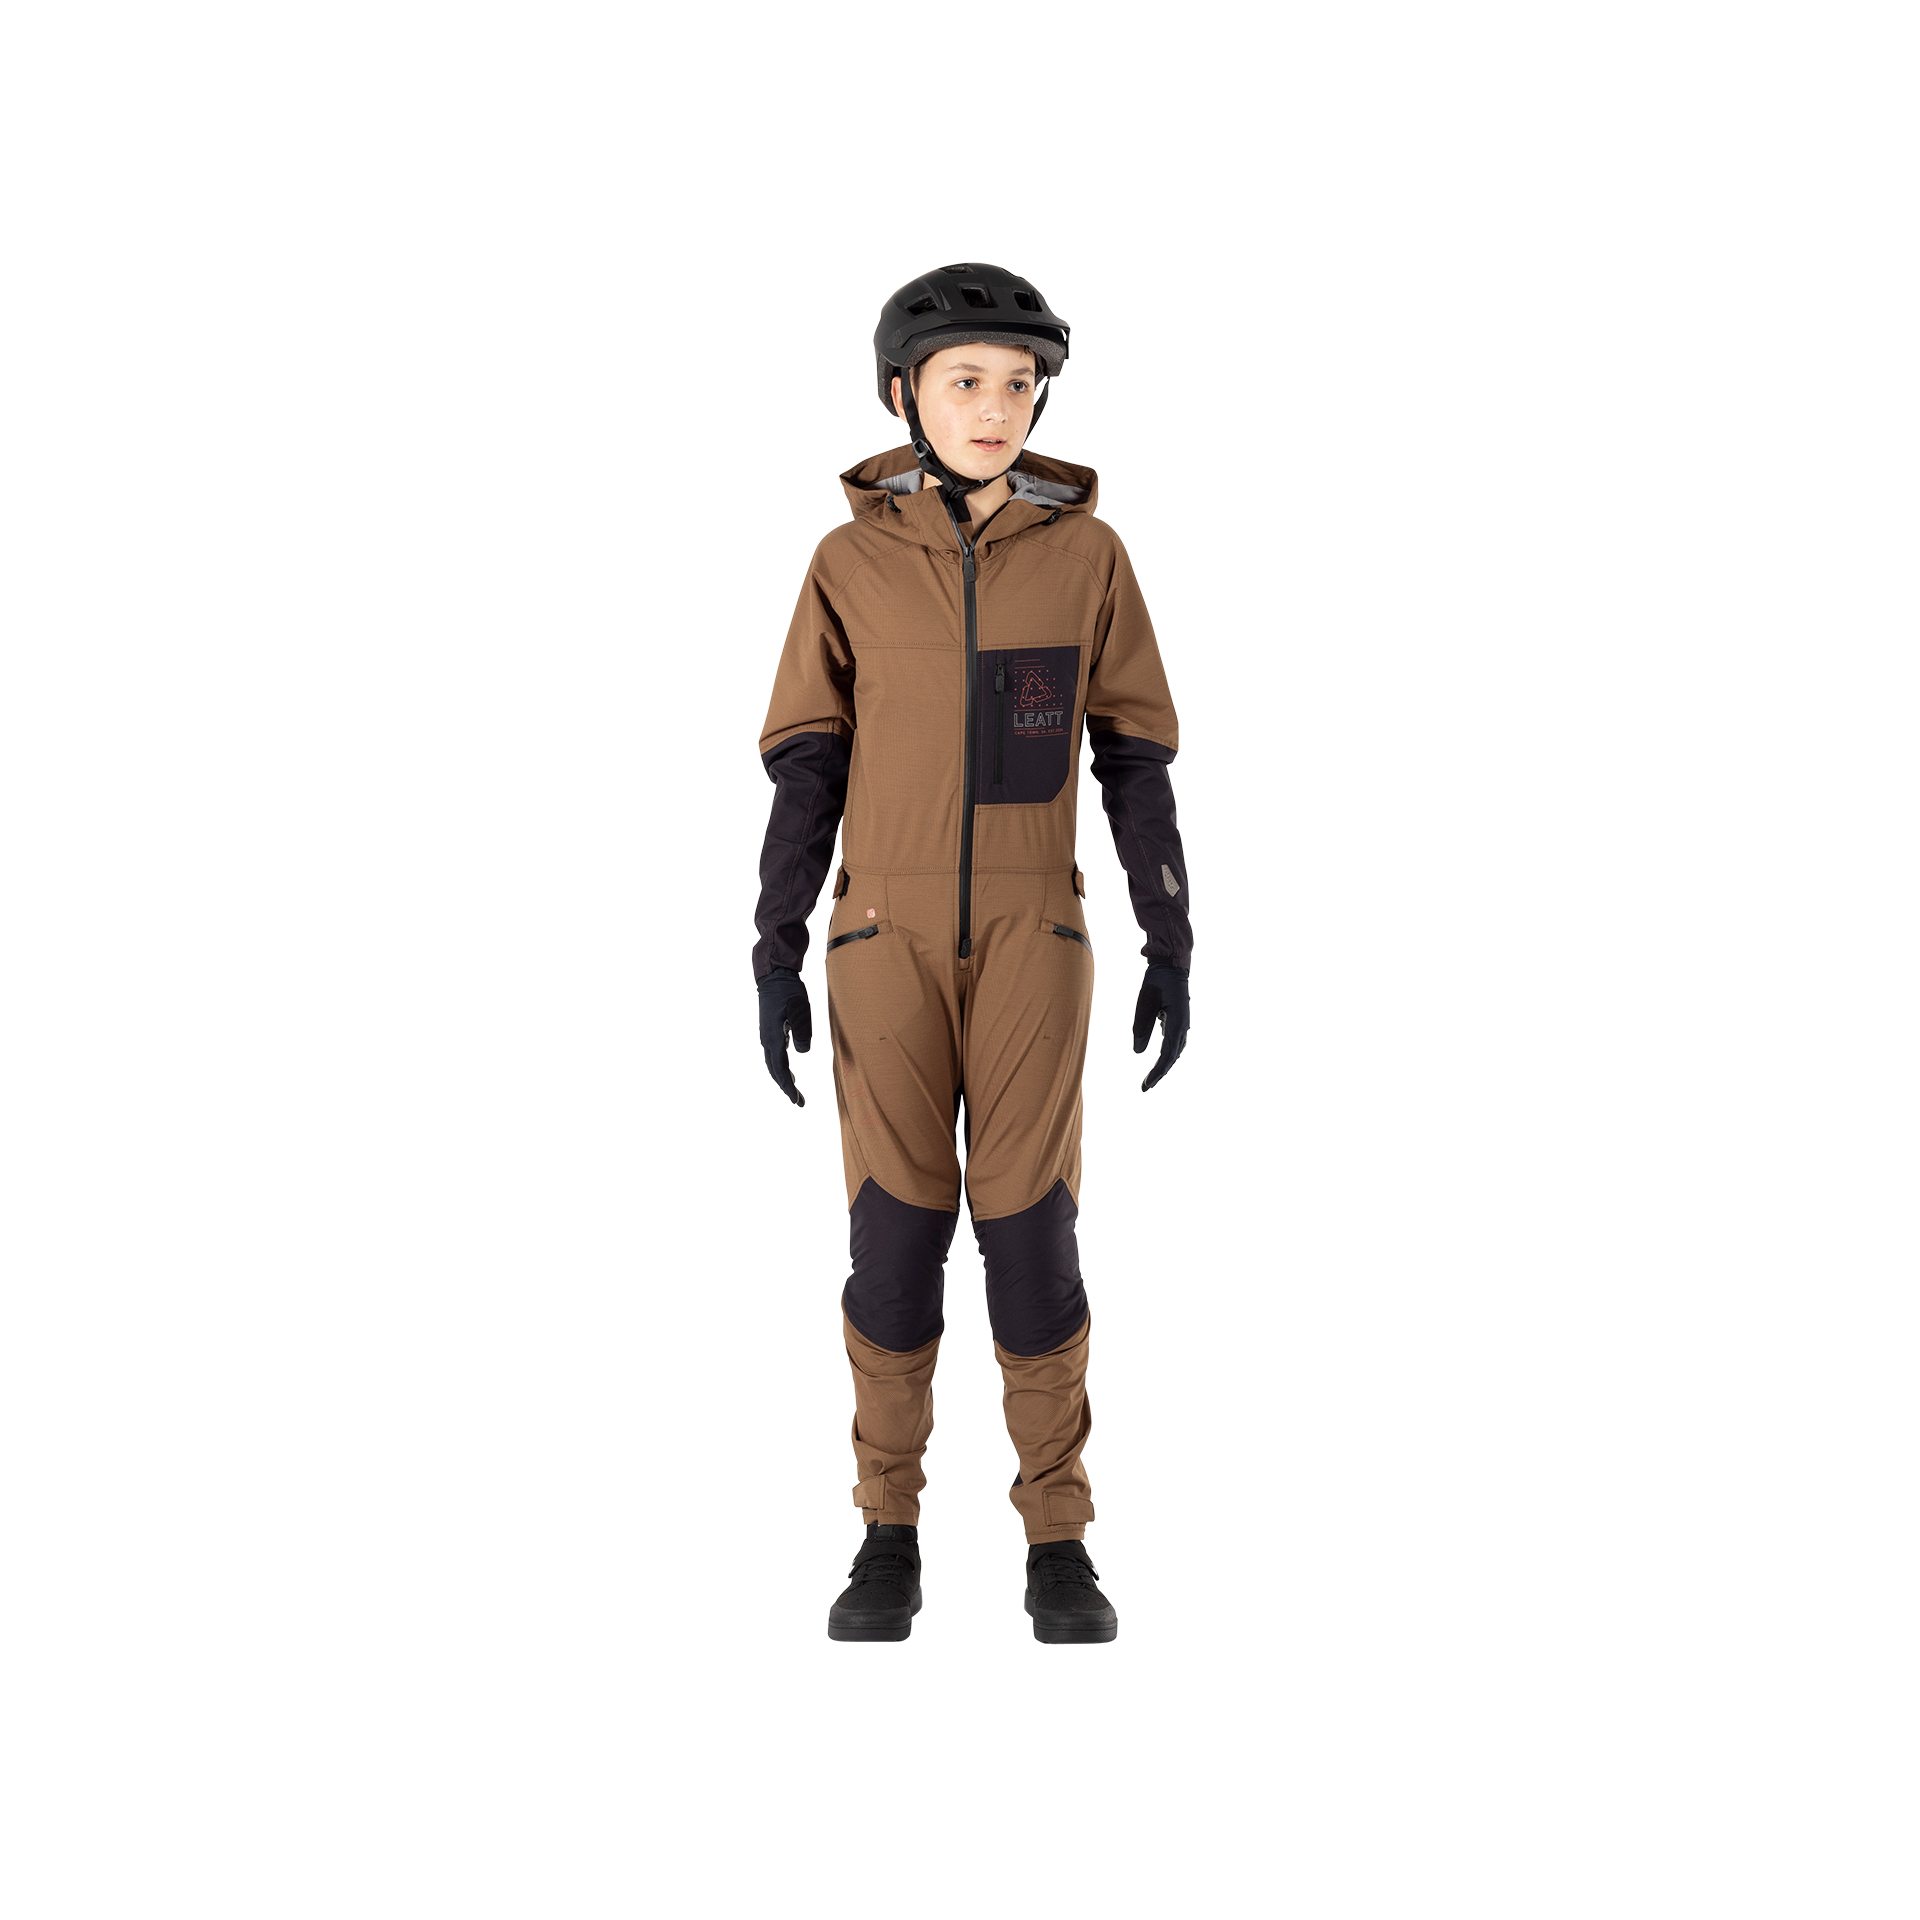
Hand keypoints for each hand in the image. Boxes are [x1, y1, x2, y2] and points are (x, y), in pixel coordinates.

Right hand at [756, 967, 812, 1106]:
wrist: (774, 976)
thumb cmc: (788, 990)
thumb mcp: (799, 1008)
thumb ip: (802, 1031)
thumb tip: (802, 1053)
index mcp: (773, 1038)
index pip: (780, 1070)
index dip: (788, 1088)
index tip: (797, 1101)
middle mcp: (767, 1040)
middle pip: (774, 1070)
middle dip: (785, 1087)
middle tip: (798, 1101)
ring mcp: (767, 1035)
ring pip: (773, 1063)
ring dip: (783, 1078)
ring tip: (793, 1090)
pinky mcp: (771, 1030)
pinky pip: (775, 1054)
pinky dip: (781, 1066)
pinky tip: (789, 1070)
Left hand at [1131, 963, 1190, 1092]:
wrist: (1171, 964)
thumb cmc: (1157, 980)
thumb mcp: (1146, 1002)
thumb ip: (1142, 1026)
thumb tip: (1138, 1052)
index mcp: (1177, 1023)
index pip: (1167, 1056)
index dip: (1156, 1073)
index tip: (1145, 1085)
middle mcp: (1183, 1026)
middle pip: (1172, 1057)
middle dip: (1159, 1072)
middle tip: (1145, 1086)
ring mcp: (1182, 1023)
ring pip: (1175, 1050)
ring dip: (1165, 1064)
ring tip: (1153, 1076)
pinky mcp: (1178, 1019)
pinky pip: (1174, 1041)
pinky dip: (1168, 1053)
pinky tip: (1160, 1058)